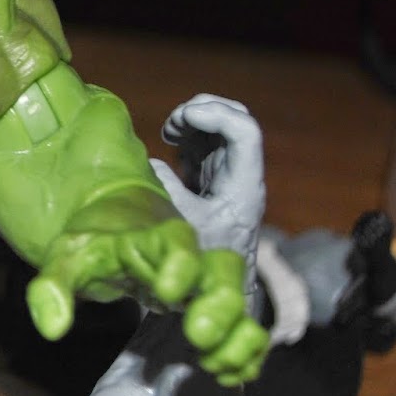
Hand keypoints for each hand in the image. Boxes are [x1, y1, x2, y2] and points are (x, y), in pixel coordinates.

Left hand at [27, 95, 271, 384]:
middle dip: (219, 304)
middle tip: (197, 338)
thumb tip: (52, 329)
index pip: (178, 241)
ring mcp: (205, 283)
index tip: (165, 295)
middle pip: (223, 269)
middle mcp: (189, 257)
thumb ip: (53, 288)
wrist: (116, 226)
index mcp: (153, 238)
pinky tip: (230, 374)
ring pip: (238, 297)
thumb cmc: (91, 245)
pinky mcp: (212, 306)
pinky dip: (245, 349)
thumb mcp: (63, 259)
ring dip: (237, 333)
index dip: (179, 266)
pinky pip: (241, 324)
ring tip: (216, 365)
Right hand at [148, 94, 264, 262]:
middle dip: (205, 109)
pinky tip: (169, 140)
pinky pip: (205, 140)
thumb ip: (167, 191)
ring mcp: (227, 171)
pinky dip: (187, 132)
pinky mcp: (212, 175)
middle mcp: (241, 172)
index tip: (184, 118)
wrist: (216, 286)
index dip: (217, 115)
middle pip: (237, 118)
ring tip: (168, 131)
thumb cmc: (205, 264)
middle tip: (175, 122)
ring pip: (221, 125)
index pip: (245, 133)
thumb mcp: (182, 227)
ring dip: (193, 119)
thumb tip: (150, 164)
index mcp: (243, 186)